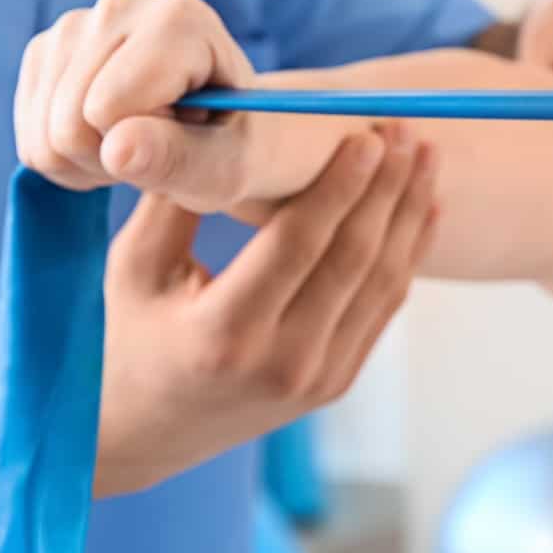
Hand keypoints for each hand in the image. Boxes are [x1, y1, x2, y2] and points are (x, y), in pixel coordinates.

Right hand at [16, 0, 256, 208]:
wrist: (213, 129)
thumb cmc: (226, 147)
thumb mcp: (223, 165)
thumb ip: (177, 157)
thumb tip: (116, 148)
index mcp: (178, 19)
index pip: (109, 106)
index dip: (139, 145)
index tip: (183, 134)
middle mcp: (119, 7)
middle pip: (69, 123)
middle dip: (109, 159)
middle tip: (157, 148)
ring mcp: (73, 25)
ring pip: (43, 135)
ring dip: (86, 162)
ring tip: (134, 143)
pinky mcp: (43, 52)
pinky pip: (28, 139)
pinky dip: (62, 157)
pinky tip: (104, 139)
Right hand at [95, 128, 439, 494]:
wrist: (139, 435)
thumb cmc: (126, 336)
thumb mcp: (134, 268)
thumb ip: (177, 197)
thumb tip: (210, 117)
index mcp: (223, 334)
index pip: (298, 245)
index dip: (339, 186)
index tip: (368, 135)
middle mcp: (279, 362)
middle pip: (352, 260)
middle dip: (386, 188)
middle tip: (407, 129)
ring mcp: (314, 380)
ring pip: (380, 285)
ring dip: (408, 215)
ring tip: (426, 158)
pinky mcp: (333, 384)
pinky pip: (381, 310)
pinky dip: (407, 256)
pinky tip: (422, 210)